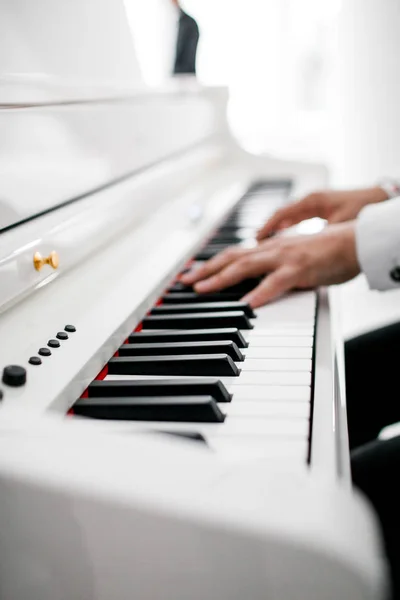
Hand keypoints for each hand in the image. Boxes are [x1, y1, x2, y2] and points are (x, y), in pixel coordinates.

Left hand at [181, 222, 359, 307]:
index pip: (234, 255)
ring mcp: (284, 258)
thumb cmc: (328, 251)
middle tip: (184, 282)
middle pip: (231, 259)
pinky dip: (260, 293)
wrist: (355, 241)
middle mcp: (272, 249)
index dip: (211, 264)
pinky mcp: (300, 269)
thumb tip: (260, 283)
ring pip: (245, 267)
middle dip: (205, 270)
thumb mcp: (295, 260)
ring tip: (202, 290)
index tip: (192, 273)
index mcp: (271, 248)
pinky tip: (247, 305)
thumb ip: (276, 269)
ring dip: (221, 279)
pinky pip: (276, 282)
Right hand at [256, 187, 387, 240]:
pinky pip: (296, 217)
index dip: (268, 226)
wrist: (378, 198)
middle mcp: (310, 199)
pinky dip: (286, 226)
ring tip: (263, 241)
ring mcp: (314, 203)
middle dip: (267, 227)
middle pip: (281, 214)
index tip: (257, 238)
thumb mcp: (339, 224)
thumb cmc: (362, 208)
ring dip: (275, 227)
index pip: (282, 213)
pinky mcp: (318, 208)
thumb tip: (304, 249)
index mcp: (312, 200)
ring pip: (287, 216)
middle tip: (256, 240)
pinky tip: (281, 236)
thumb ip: (320, 235)